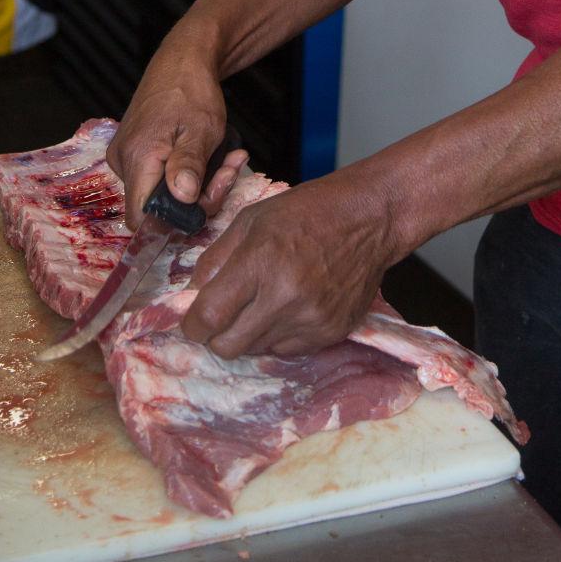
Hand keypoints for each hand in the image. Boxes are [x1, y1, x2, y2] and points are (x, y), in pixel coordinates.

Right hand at [107, 42, 244, 229]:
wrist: (181, 61)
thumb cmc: (192, 90)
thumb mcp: (202, 129)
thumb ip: (190, 165)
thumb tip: (183, 198)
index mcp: (137, 159)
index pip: (141, 218)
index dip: (172, 223)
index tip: (205, 202)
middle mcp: (123, 163)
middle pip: (158, 207)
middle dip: (200, 196)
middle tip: (229, 169)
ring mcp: (127, 158)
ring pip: (164, 192)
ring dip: (199, 183)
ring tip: (226, 156)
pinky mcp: (136, 153)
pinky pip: (161, 177)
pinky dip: (188, 172)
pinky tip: (209, 153)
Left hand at [182, 170, 395, 359]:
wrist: (369, 218)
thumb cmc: (306, 211)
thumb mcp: (251, 219)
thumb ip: (216, 258)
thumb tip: (192, 295)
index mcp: (260, 262)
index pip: (210, 315)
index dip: (192, 325)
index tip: (191, 322)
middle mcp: (285, 297)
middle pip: (229, 346)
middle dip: (215, 336)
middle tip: (221, 318)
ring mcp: (311, 319)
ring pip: (256, 350)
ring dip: (248, 334)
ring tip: (262, 303)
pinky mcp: (331, 333)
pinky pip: (287, 350)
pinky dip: (278, 335)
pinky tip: (287, 308)